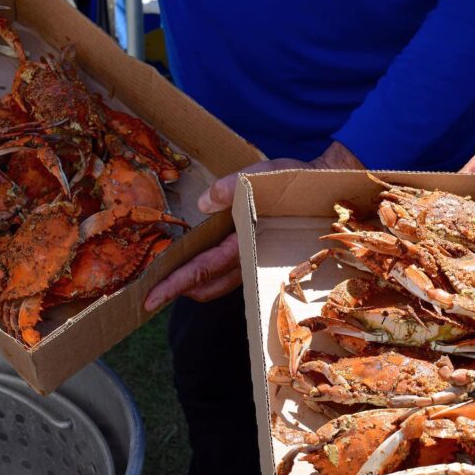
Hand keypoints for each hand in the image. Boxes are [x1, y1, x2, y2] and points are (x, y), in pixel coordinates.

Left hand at [144, 142, 362, 310]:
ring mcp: (252, 261)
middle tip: (150, 294)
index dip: (174, 284)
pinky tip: (194, 267)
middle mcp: (247, 259)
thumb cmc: (293, 183)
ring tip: (167, 283)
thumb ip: (233, 187)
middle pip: (206, 286)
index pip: (203, 269)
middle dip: (178, 291)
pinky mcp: (254, 255)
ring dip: (192, 286)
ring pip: (216, 284)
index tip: (150, 299)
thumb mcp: (263, 176)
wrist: (324, 190)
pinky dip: (206, 276)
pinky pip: (226, 275)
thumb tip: (204, 202)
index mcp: (244, 243)